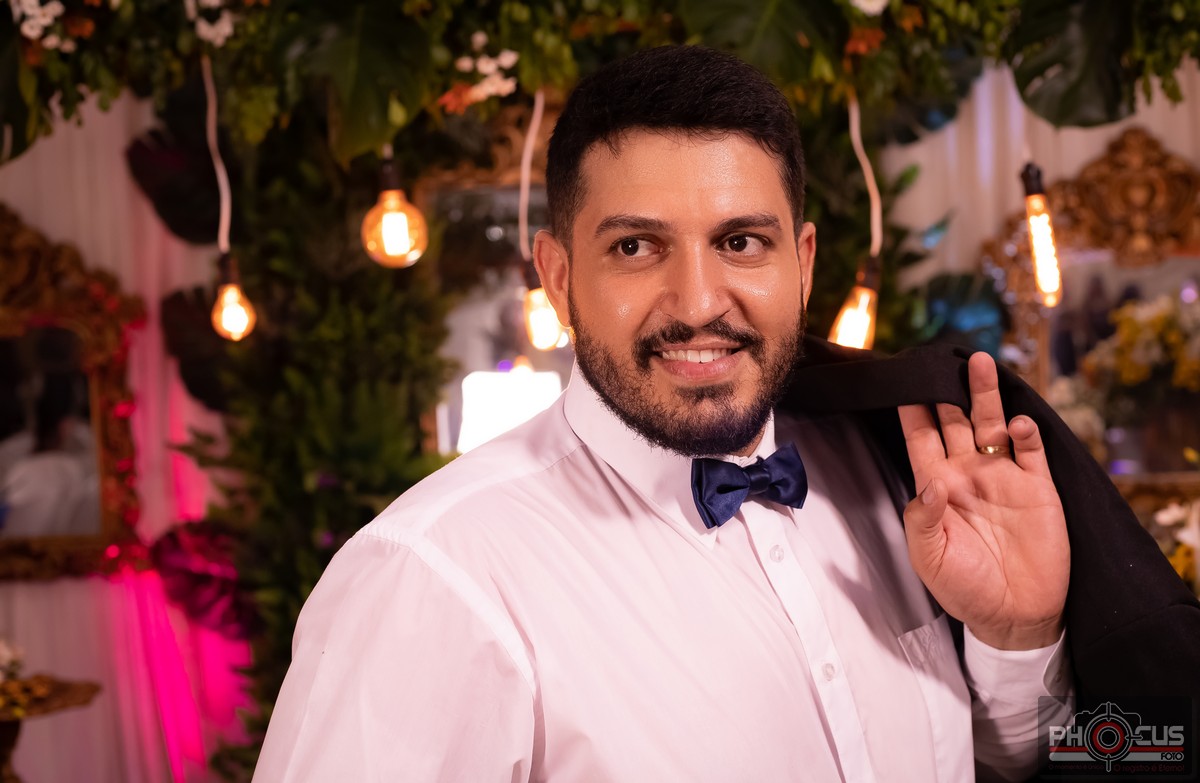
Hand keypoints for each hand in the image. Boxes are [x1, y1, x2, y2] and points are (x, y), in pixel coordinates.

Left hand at [897, 352, 1069, 649]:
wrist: (1013, 615)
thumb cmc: (963, 587)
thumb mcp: (930, 557)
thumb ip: (923, 520)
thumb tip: (930, 484)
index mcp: (936, 486)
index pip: (920, 439)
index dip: (912, 410)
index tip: (901, 378)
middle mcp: (968, 474)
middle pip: (956, 421)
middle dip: (948, 389)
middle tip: (941, 354)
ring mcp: (1004, 478)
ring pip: (993, 425)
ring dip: (986, 395)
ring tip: (980, 362)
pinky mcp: (1039, 488)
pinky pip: (1032, 452)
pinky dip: (1027, 433)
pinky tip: (1017, 423)